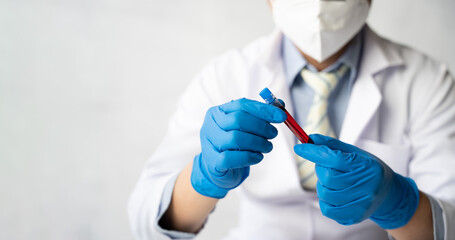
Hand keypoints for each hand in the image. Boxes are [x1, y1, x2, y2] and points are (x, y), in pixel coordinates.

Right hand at [191, 98, 286, 197]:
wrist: (217, 169)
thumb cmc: (232, 144)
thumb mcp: (243, 127)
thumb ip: (260, 115)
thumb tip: (280, 104)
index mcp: (217, 112)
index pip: (242, 105)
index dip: (264, 110)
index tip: (281, 116)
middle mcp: (210, 126)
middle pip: (239, 120)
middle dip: (262, 127)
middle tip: (273, 133)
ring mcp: (209, 144)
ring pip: (236, 139)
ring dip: (259, 143)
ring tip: (267, 147)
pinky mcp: (213, 163)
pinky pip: (232, 158)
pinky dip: (250, 157)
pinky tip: (258, 157)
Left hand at [294, 134, 418, 228]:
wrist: (389, 194)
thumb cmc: (367, 170)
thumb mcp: (355, 153)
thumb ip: (332, 145)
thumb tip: (311, 139)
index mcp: (365, 166)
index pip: (335, 158)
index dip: (314, 152)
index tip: (299, 147)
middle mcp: (366, 186)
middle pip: (328, 177)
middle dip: (321, 170)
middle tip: (328, 168)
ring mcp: (361, 203)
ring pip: (325, 194)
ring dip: (322, 186)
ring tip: (333, 182)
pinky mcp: (356, 216)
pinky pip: (327, 210)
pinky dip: (325, 201)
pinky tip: (334, 195)